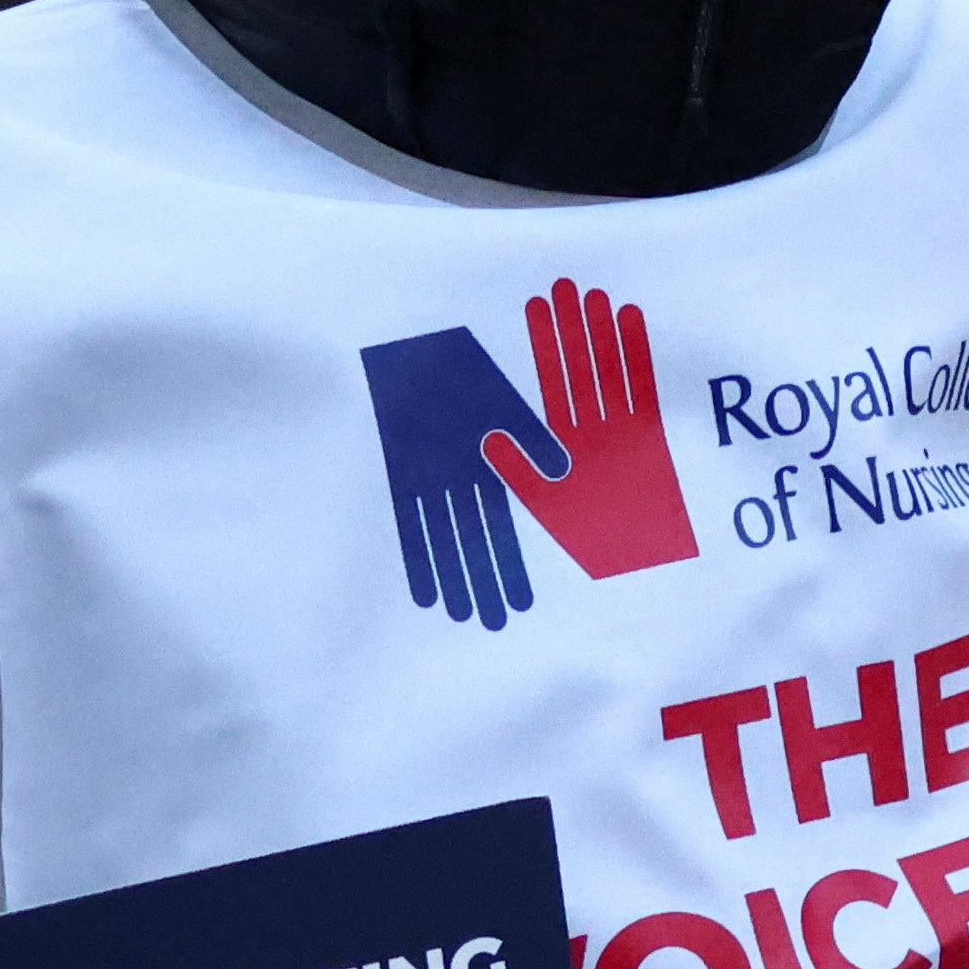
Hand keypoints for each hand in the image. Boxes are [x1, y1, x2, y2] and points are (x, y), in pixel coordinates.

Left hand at [350, 326, 548, 632]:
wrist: (415, 342)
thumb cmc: (467, 367)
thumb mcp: (505, 405)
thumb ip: (531, 441)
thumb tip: (565, 477)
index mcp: (489, 464)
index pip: (501, 530)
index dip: (510, 568)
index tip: (525, 606)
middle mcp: (459, 482)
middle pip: (473, 544)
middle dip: (484, 583)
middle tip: (496, 626)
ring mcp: (430, 480)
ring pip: (444, 540)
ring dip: (453, 577)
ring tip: (465, 617)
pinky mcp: (403, 472)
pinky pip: (411, 522)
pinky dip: (419, 555)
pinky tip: (425, 590)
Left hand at [501, 277, 700, 580]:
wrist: (640, 564)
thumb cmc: (590, 541)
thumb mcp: (543, 505)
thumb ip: (520, 469)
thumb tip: (488, 435)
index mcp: (559, 443)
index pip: (549, 382)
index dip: (543, 344)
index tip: (536, 303)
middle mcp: (589, 428)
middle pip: (577, 368)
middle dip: (571, 329)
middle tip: (564, 284)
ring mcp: (622, 427)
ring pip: (609, 370)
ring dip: (602, 333)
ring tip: (595, 292)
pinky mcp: (651, 432)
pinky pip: (642, 384)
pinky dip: (636, 353)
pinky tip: (630, 315)